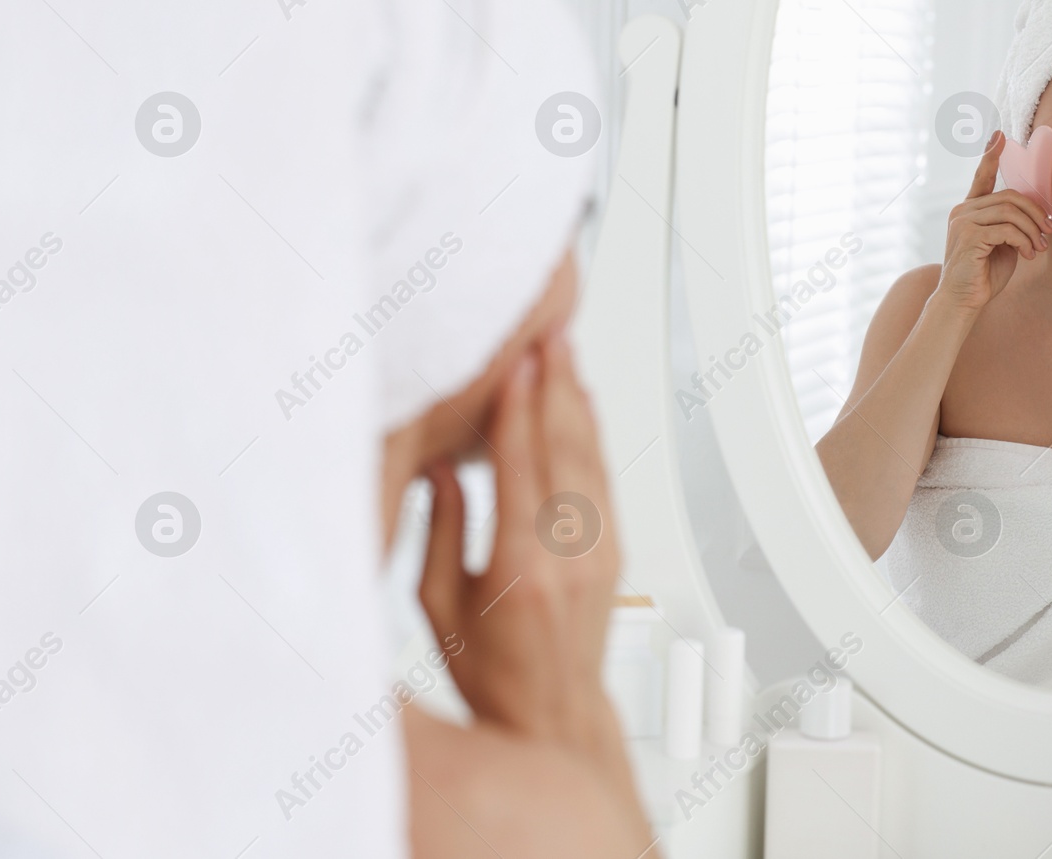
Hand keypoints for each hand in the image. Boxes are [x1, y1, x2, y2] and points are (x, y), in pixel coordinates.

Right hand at [417, 327, 628, 777]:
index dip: (517, 410)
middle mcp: (568, 556)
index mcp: (520, 569)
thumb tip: (440, 467)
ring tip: (566, 354)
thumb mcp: (437, 604)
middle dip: (555, 386)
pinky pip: (605, 480)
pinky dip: (595, 436)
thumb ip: (437, 530)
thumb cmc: (490, 672)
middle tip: (547, 336)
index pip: (519, 468)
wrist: (552, 714)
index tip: (512, 367)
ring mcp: (599, 553)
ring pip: (592, 459)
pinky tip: (584, 406)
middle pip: (563, 450)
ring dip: (579, 401)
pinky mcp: (614, 552)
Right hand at [936, 131, 1051, 314]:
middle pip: (1010, 197)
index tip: (999, 136)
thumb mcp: (1003, 243)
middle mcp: (962, 211)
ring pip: (1011, 212)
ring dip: (1033, 230)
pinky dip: (1024, 241)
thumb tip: (1037, 212)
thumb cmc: (984, 273)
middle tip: (1049, 232)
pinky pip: (1007, 229)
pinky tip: (1027, 254)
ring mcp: (962, 222)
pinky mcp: (968, 236)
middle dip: (1036, 213)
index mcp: (970, 209)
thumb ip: (1012, 224)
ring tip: (1039, 248)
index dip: (991, 156)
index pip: (982, 176)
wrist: (963, 300)